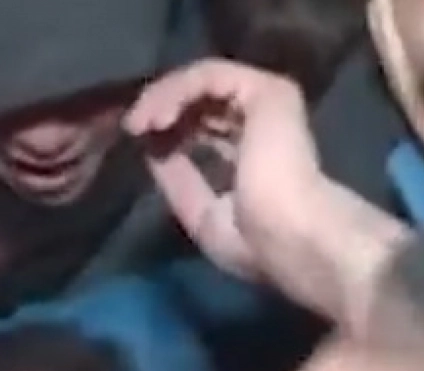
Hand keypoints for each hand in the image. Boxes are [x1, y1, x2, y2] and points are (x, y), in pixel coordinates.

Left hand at [127, 59, 408, 328]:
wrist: (289, 237)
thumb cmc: (256, 241)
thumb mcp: (204, 216)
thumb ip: (180, 179)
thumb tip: (152, 148)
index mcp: (258, 158)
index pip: (210, 130)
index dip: (172, 131)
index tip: (139, 142)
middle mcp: (267, 125)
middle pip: (205, 102)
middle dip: (163, 111)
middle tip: (133, 128)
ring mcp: (270, 104)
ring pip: (204, 83)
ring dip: (163, 98)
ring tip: (139, 124)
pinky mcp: (268, 90)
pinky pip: (209, 76)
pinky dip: (176, 91)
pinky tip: (157, 117)